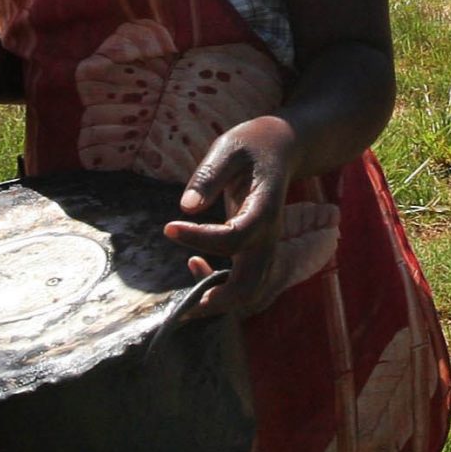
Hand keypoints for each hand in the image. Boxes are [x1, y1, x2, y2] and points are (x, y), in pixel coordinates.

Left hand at [163, 116, 298, 316]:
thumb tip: (186, 208)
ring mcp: (267, 246)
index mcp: (263, 209)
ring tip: (186, 299)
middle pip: (252, 284)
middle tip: (184, 306)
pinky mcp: (258, 248)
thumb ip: (209, 176)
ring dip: (221, 300)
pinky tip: (195, 265)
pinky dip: (225, 287)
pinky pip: (247, 280)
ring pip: (252, 289)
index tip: (168, 227)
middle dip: (219, 300)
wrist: (282, 148)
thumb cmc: (252, 145)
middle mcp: (269, 235)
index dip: (200, 239)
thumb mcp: (228, 148)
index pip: (235, 238)